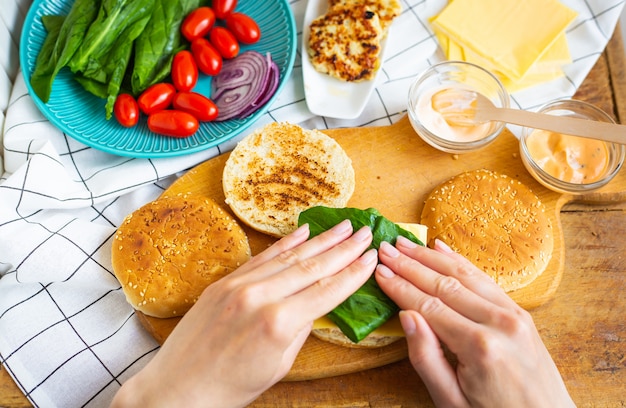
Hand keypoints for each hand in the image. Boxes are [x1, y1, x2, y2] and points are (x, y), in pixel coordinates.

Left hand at [111, 220, 376, 407]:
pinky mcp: (225, 281)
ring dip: (320, 240)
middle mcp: (260, 297)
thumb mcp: (278, 365)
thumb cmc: (230, 387)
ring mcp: (240, 285)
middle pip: (312, 266)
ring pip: (289, 256)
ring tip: (343, 227)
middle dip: (343, 248)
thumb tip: (315, 305)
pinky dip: (285, 244)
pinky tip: (304, 232)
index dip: (353, 273)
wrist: (178, 387)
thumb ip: (300, 330)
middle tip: (365, 233)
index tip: (371, 257)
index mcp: (279, 323)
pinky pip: (263, 257)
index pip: (327, 290)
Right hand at [375, 237, 574, 407]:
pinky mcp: (521, 313)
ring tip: (406, 243)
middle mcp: (499, 322)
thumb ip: (426, 358)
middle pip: (444, 284)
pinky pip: (485, 279)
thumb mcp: (451, 401)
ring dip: (431, 257)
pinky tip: (442, 249)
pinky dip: (461, 262)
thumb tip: (406, 316)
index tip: (379, 270)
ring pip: (464, 275)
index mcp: (478, 346)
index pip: (428, 306)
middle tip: (387, 248)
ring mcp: (514, 314)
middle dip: (411, 264)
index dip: (400, 286)